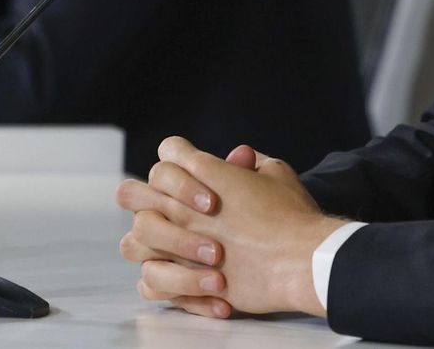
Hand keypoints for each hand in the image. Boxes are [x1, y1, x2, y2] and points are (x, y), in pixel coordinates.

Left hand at [115, 137, 345, 319]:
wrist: (302, 260)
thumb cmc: (293, 216)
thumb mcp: (277, 173)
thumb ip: (252, 162)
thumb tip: (239, 156)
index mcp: (206, 175)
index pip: (169, 151)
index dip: (178, 156)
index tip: (191, 170)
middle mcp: (184, 208)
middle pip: (132, 193)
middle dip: (142, 195)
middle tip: (162, 206)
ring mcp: (181, 245)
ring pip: (133, 239)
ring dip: (147, 241)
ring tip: (170, 247)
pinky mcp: (187, 280)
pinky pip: (149, 283)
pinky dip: (161, 281)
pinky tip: (182, 278)